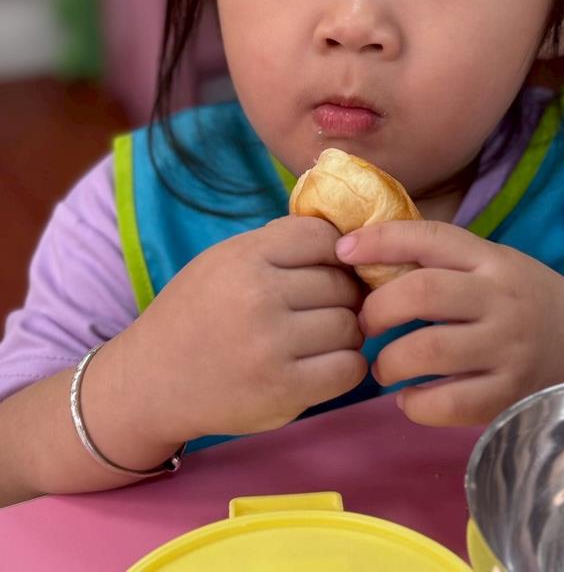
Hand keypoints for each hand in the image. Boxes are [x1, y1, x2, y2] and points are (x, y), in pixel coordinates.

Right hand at [123, 216, 366, 443]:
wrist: (150, 382)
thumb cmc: (195, 314)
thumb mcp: (223, 260)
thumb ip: (276, 245)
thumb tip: (342, 237)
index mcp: (243, 257)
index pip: (322, 237)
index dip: (335, 253)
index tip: (328, 268)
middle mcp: (258, 297)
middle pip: (340, 283)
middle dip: (343, 295)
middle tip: (325, 308)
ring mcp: (271, 346)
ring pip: (349, 325)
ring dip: (347, 332)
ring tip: (324, 338)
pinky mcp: (283, 392)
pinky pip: (348, 368)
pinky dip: (347, 366)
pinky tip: (326, 365)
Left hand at [335, 221, 563, 425]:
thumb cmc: (529, 300)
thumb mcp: (495, 265)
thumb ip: (444, 261)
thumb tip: (365, 254)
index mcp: (492, 260)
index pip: (429, 237)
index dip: (379, 240)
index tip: (342, 250)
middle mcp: (500, 299)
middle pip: (421, 292)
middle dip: (376, 308)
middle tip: (363, 323)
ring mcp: (507, 349)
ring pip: (427, 350)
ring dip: (387, 360)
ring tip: (382, 366)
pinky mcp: (509, 396)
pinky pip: (446, 403)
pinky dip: (414, 403)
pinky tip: (409, 398)